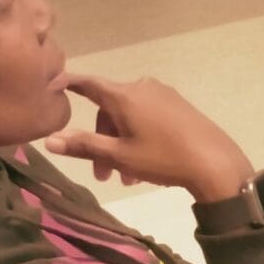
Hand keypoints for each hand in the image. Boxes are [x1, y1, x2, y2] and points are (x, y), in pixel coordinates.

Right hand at [44, 75, 253, 201]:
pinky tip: (145, 166)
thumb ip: (84, 146)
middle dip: (101, 140)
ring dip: (121, 145)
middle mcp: (141, 87)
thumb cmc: (163, 158)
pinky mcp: (178, 105)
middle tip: (103, 176)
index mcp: (124, 96)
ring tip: (127, 179)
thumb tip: (49, 139)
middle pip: (109, 109)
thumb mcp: (120, 156)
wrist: (215, 162)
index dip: (67, 84)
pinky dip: (138, 138)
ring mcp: (162, 94)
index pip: (87, 84)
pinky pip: (147, 117)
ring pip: (129, 117)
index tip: (51, 87)